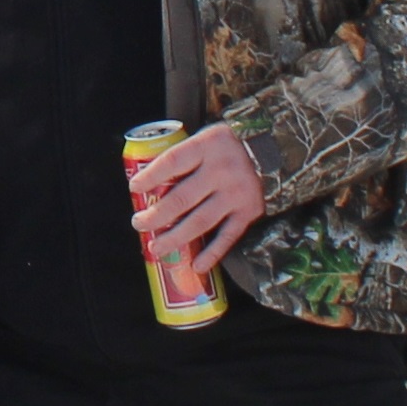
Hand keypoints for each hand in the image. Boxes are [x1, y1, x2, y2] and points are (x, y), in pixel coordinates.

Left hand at [130, 124, 269, 270]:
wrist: (272, 149)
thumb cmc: (226, 147)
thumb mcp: (205, 140)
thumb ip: (182, 158)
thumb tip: (147, 186)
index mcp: (207, 147)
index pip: (173, 162)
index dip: (151, 176)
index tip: (134, 188)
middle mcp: (222, 170)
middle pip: (182, 198)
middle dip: (156, 215)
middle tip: (139, 224)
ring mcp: (236, 194)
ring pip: (200, 221)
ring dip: (175, 238)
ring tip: (156, 248)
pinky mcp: (249, 212)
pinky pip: (227, 236)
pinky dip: (212, 253)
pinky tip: (197, 266)